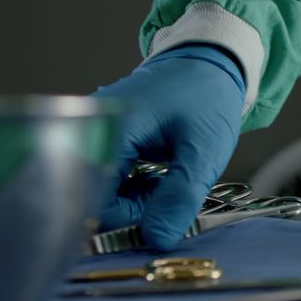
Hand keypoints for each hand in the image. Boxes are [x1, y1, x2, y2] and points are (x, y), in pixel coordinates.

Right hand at [93, 45, 244, 249]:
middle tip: (170, 193)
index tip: (156, 224)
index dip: (122, 220)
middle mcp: (92, 131)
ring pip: (102, 190)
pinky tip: (156, 176)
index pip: (93, 195)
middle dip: (133, 209)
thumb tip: (156, 239)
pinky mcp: (103, 140)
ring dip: (134, 199)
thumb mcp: (203, 151)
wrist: (208, 62)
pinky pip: (108, 177)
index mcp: (111, 129)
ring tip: (166, 180)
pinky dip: (133, 187)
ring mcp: (95, 134)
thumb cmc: (206, 98)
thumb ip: (180, 196)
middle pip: (94, 195)